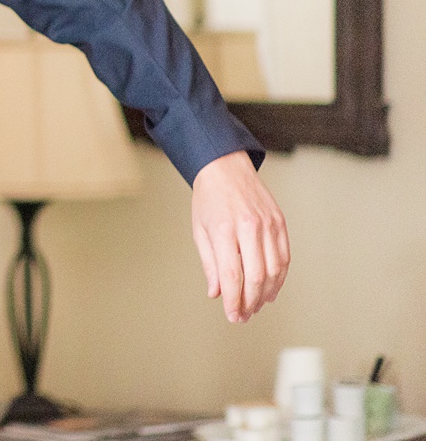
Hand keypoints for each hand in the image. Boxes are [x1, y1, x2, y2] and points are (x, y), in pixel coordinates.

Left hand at [189, 150, 289, 321]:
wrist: (225, 167)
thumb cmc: (209, 199)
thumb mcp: (199, 230)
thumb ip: (210, 263)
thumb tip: (216, 293)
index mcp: (224, 229)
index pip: (232, 275)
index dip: (234, 300)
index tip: (233, 316)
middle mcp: (249, 227)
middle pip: (256, 276)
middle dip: (250, 302)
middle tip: (244, 316)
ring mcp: (268, 225)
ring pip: (274, 270)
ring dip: (266, 293)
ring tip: (256, 306)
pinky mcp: (280, 223)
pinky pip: (284, 257)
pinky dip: (280, 277)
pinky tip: (270, 289)